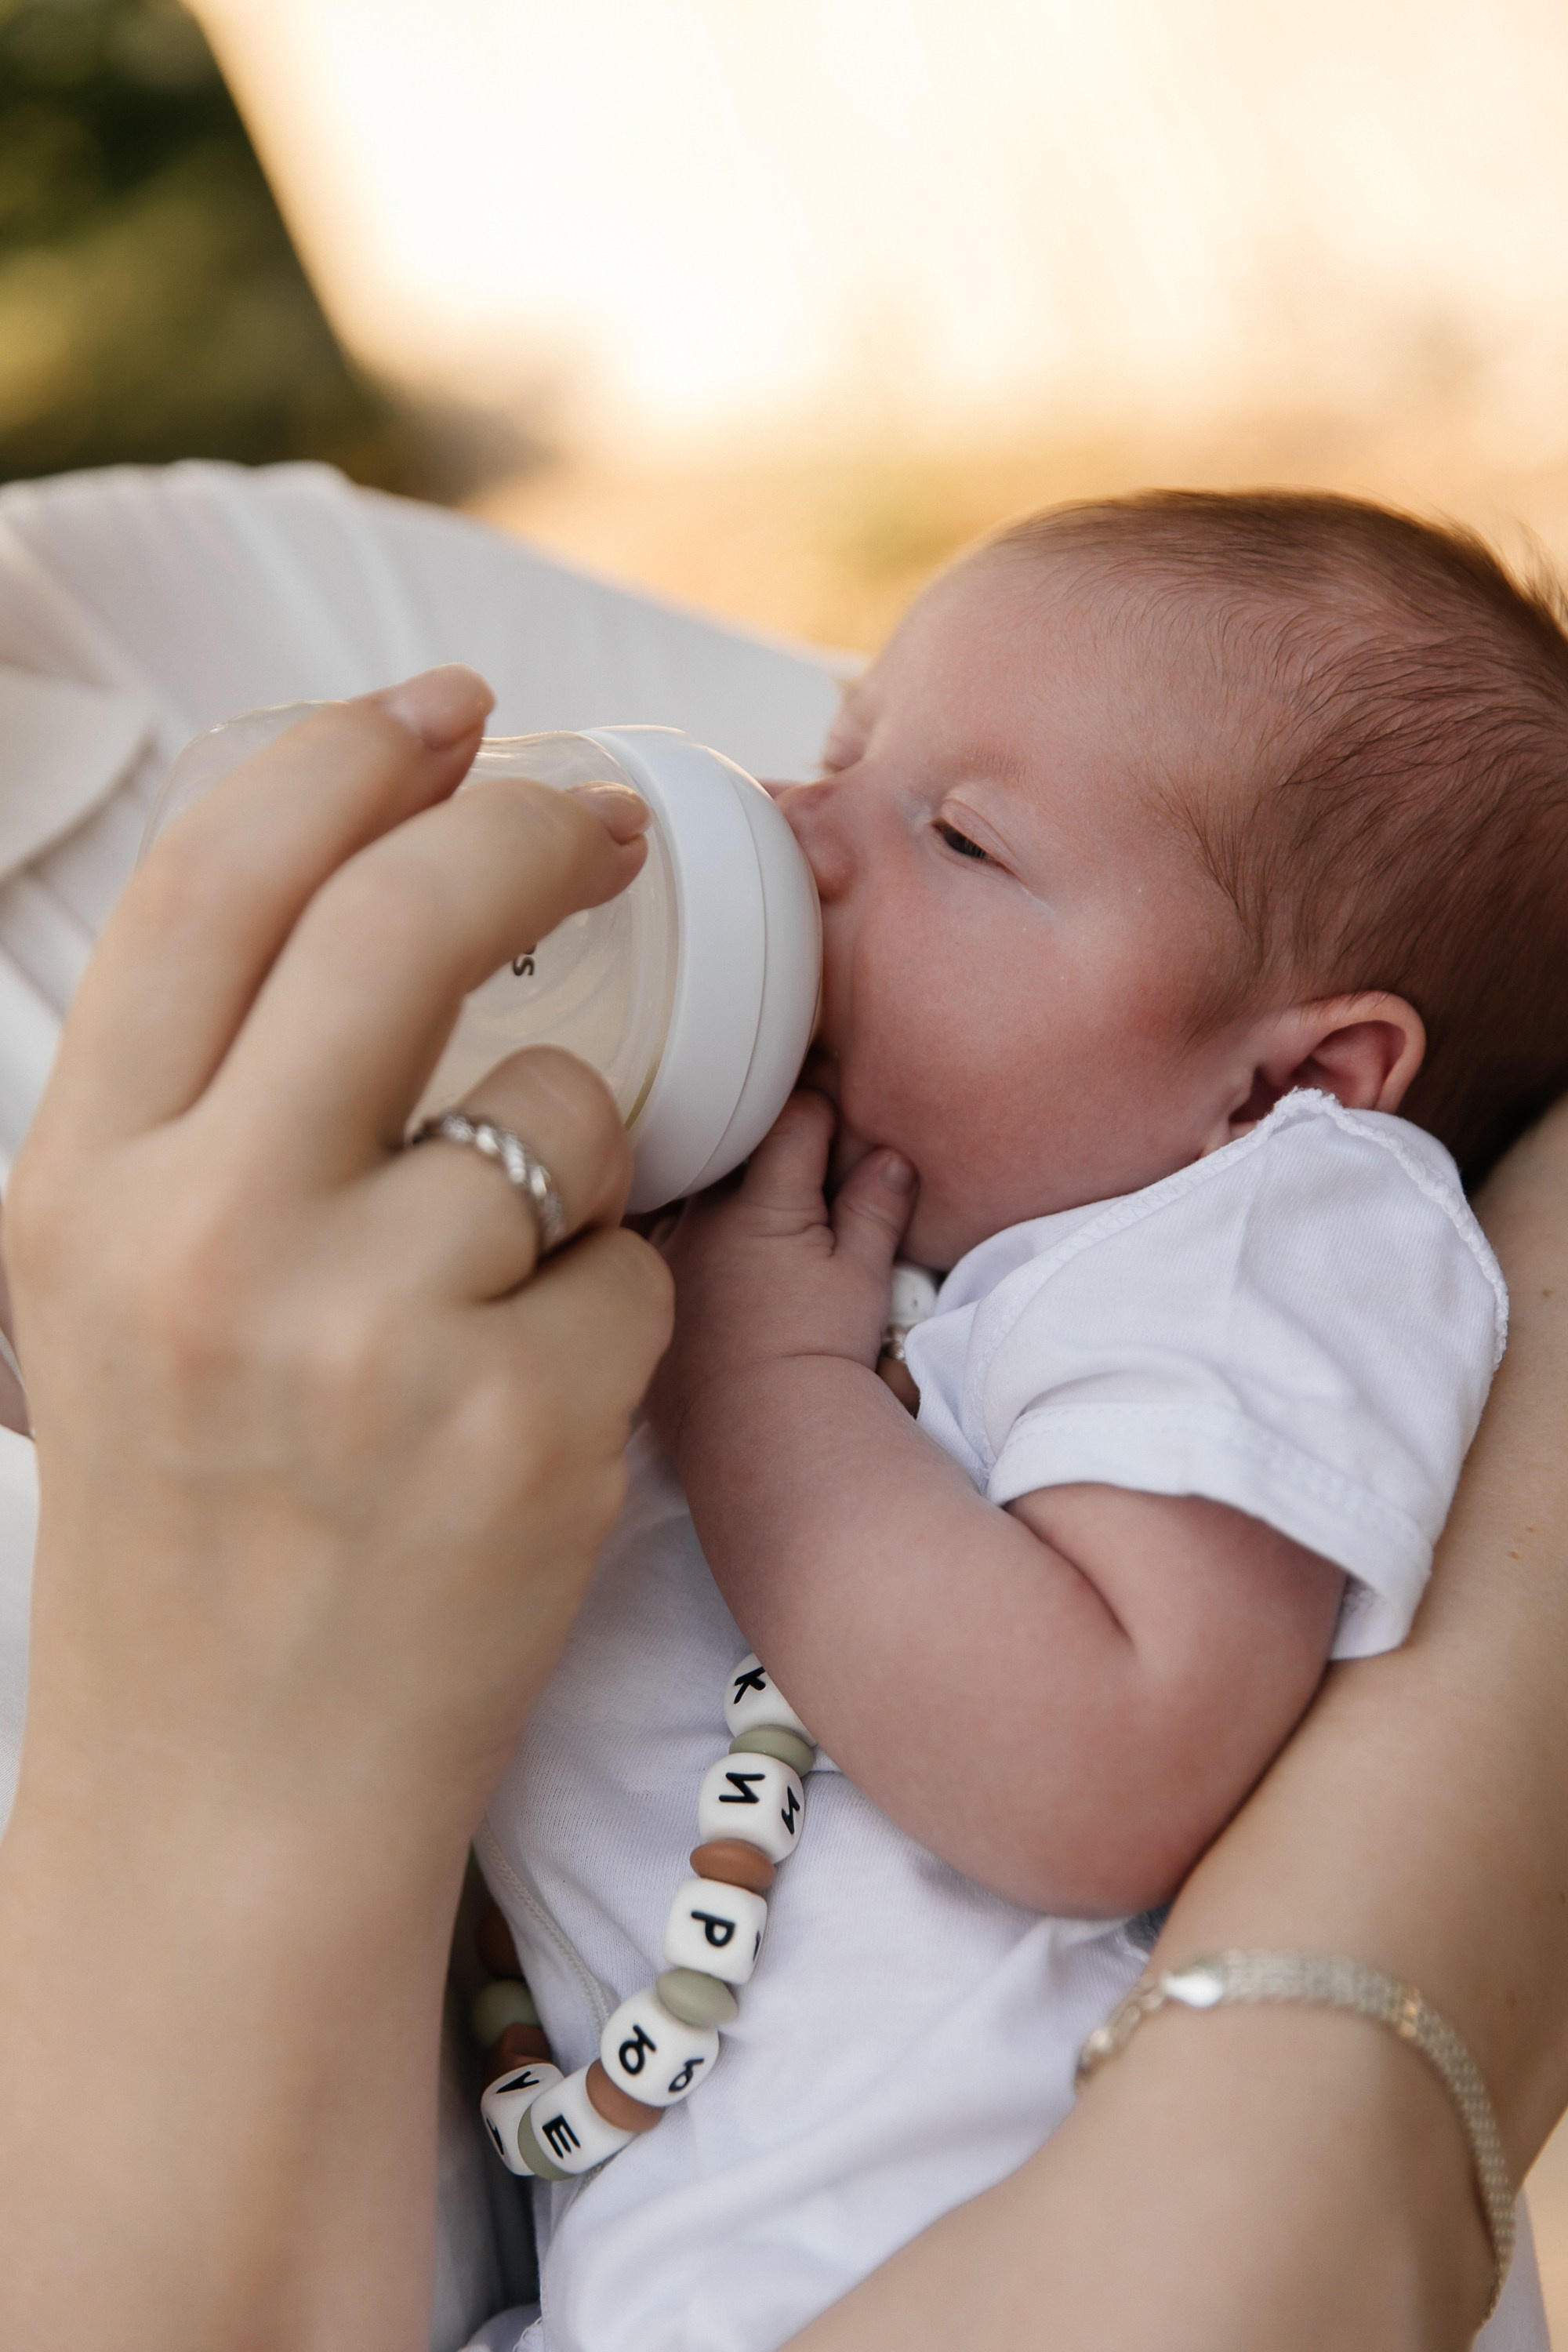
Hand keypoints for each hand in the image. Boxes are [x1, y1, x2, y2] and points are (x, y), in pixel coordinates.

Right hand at [0, 667, 673, 2351]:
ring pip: (562, 1109)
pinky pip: (634, 1270)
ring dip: (570, 1172)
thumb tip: (384, 881)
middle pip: (405, 919)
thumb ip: (218, 1099)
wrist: (230, 1793)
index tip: (450, 708)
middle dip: (531, 830)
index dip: (347, 753)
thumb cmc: (197, 1519)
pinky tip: (524, 1422)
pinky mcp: (517, 1423)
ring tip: (489, 1305)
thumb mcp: (121, 1288)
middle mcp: (204, 1237)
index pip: (215, 878)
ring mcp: (367, 1332)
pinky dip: (610, 1322)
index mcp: (81, 1182)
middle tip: (608, 817)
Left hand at [648, 1088, 914, 1458]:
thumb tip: (891, 1157)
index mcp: (761, 1198)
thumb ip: (875, 1208)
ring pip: (688, 1189)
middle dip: (765, 1146)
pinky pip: (656, 1238)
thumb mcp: (863, 1278)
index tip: (839, 1126)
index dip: (823, 1115)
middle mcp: (701, 1214)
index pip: (795, 1120)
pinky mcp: (645, 1290)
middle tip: (799, 1168)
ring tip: (750, 1213)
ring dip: (717, 1189)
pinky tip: (706, 1257)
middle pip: (733, 1147)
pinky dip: (683, 1235)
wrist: (759, 1434)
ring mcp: (665, 1250)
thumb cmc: (820, 1354)